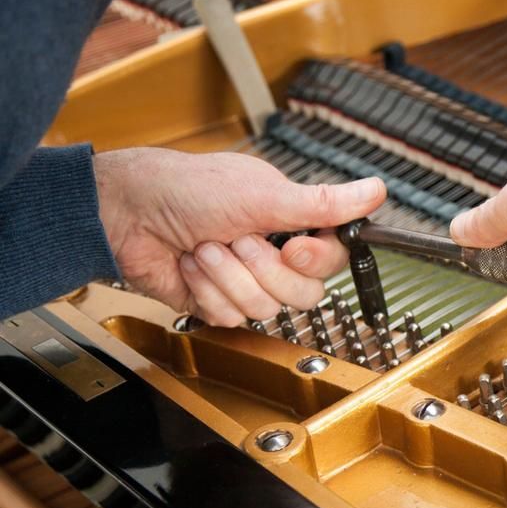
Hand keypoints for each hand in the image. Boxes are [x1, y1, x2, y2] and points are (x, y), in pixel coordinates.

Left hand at [95, 147, 385, 325]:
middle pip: (304, 292)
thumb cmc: (189, 190)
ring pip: (267, 308)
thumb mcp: (266, 194)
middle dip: (264, 269)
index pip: (333, 258)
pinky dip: (207, 290)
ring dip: (229, 275)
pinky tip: (191, 266)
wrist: (127, 215)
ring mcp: (246, 281)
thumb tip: (377, 190)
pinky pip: (232, 317)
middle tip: (238, 239)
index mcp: (293, 222)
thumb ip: (325, 203)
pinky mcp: (218, 303)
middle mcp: (274, 253)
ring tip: (206, 247)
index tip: (293, 246)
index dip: (315, 259)